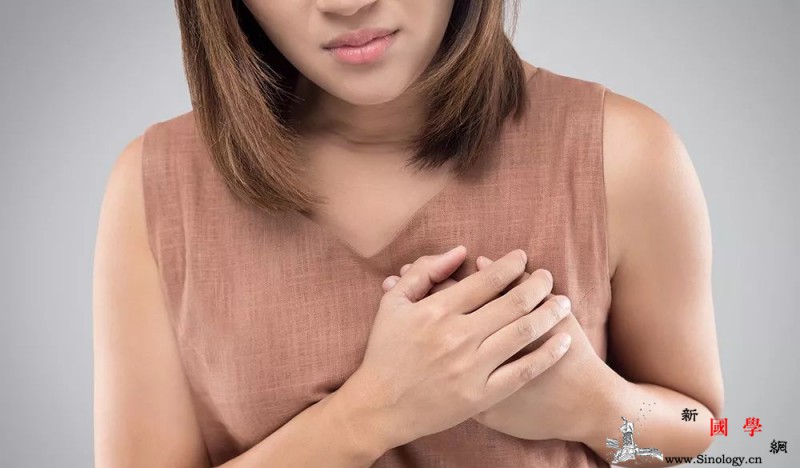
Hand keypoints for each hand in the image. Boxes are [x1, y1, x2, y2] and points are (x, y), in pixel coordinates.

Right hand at [383, 255, 609, 442]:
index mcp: (436, 311)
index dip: (511, 265)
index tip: (523, 258)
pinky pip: (523, 371)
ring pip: (523, 333)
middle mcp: (457, 337)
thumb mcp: (393, 304)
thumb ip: (424, 272)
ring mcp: (471, 368)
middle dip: (538, 285)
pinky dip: (548, 354)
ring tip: (562, 302)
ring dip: (549, 313)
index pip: (486, 280)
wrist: (379, 407)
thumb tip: (459, 252)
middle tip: (548, 277)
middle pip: (512, 303)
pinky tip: (564, 341)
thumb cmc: (385, 352)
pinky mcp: (481, 396)